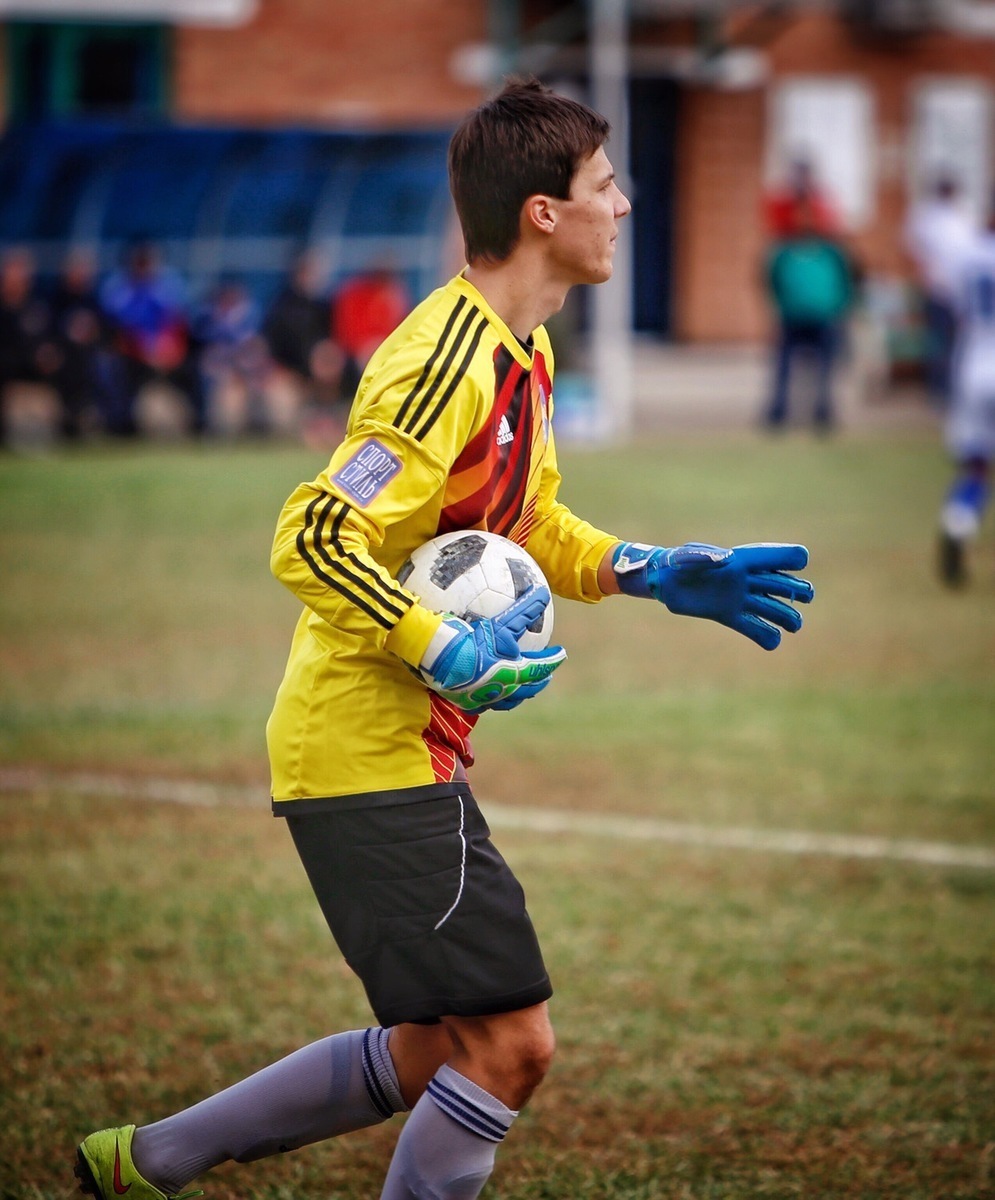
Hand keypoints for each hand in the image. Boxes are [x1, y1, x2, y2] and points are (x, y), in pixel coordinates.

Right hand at [419, 584, 566, 711]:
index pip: (540, 667)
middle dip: (538, 682)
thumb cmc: (468, 639)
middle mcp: (501, 690)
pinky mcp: (465, 702)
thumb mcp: (499, 623)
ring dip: (517, 693)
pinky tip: (484, 690)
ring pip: (507, 700)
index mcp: (513, 673)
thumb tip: (542, 592)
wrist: (435, 656)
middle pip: (527, 689)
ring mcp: (483, 699)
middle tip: (545, 675)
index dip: (552, 660)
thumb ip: (524, 610)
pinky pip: (482, 703)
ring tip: (518, 686)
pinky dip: (489, 697)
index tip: (561, 654)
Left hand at [613, 541, 813, 649]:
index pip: (780, 555)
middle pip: (786, 584)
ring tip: (793, 624)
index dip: (793, 559)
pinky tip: (771, 640)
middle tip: (803, 597)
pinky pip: (756, 629)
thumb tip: (727, 558)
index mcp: (744, 560)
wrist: (664, 582)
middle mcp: (748, 580)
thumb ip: (705, 556)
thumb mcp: (686, 557)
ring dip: (790, 618)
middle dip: (801, 590)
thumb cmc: (676, 562)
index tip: (795, 565)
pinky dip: (767, 637)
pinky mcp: (730, 616)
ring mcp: (741, 599)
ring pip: (775, 609)